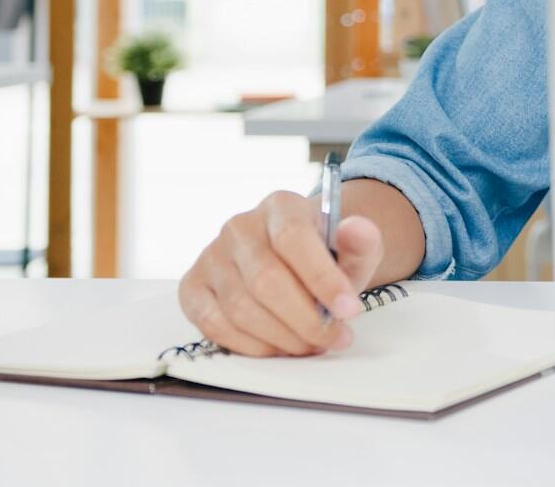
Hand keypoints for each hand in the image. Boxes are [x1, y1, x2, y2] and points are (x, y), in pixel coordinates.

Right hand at [177, 190, 383, 356]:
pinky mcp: (193, 287)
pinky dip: (251, 345)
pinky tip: (279, 347)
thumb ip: (362, 241)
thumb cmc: (324, 257)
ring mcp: (211, 256)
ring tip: (312, 345)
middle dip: (305, 320)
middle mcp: (239, 226)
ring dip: (282, 338)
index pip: (294, 238)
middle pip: (266, 280)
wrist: (293, 262)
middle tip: (334, 338)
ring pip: (241, 309)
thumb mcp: (353, 249)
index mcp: (280, 205)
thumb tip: (357, 229)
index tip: (349, 310)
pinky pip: (214, 324)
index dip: (322, 278)